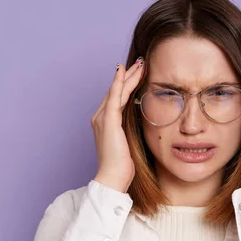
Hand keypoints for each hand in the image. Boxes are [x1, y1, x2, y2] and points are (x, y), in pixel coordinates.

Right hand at [92, 58, 144, 192]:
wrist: (112, 177)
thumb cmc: (121, 166)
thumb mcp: (128, 145)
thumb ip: (130, 132)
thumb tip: (140, 125)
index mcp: (105, 124)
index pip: (116, 99)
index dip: (125, 85)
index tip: (136, 74)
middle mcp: (100, 118)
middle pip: (115, 91)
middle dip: (128, 76)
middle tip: (139, 63)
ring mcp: (102, 118)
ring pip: (116, 91)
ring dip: (128, 76)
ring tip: (139, 64)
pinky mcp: (108, 120)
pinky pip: (115, 96)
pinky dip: (120, 82)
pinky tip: (124, 71)